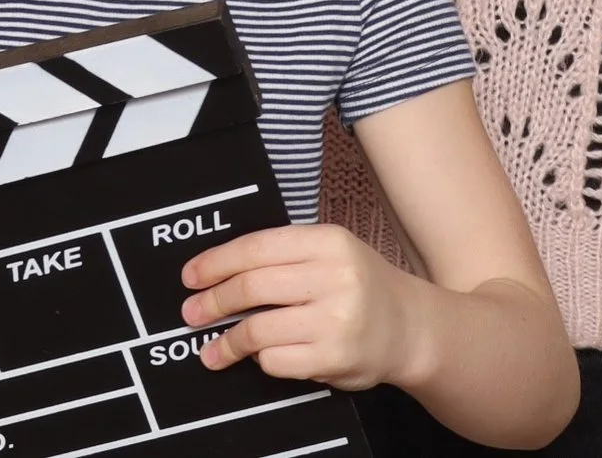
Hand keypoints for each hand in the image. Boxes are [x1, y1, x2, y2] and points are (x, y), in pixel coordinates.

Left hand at [178, 223, 418, 387]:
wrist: (410, 327)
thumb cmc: (359, 286)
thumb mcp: (330, 253)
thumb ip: (283, 255)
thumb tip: (218, 271)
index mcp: (328, 241)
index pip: (256, 247)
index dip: (216, 262)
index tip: (191, 275)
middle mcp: (334, 277)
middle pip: (252, 287)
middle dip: (214, 301)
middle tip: (191, 312)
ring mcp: (336, 320)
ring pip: (259, 328)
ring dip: (228, 341)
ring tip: (213, 349)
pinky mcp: (334, 358)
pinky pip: (276, 360)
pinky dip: (262, 359)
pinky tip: (261, 357)